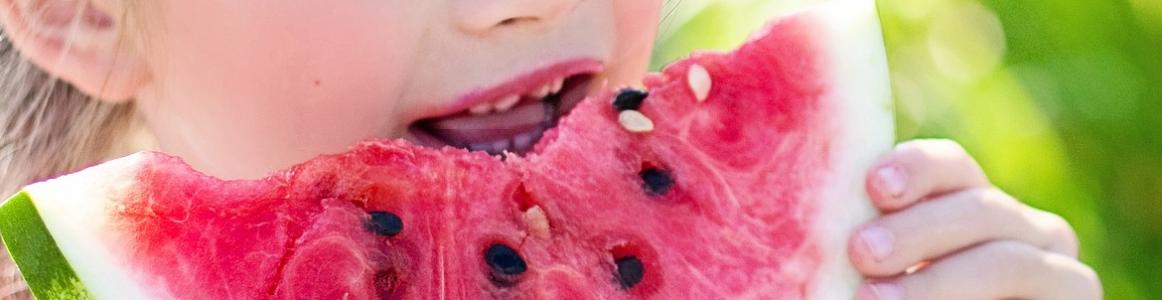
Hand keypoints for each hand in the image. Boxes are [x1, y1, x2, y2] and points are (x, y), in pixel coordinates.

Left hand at [849, 139, 1101, 299]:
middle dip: (915, 229)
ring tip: (874, 299)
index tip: (872, 186)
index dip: (915, 167)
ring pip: (1007, 256)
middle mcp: (1017, 226)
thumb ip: (869, 248)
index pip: (949, 166)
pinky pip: (1043, 290)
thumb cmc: (896, 297)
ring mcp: (1053, 264)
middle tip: (861, 251)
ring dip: (939, 279)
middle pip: (976, 206)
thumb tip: (822, 227)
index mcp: (964, 204)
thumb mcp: (884, 272)